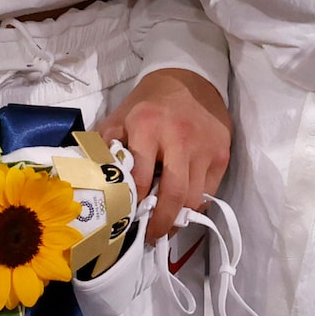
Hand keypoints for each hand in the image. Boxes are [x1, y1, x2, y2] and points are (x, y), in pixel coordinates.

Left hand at [96, 68, 231, 243]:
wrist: (190, 78)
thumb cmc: (148, 104)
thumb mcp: (119, 119)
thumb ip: (104, 148)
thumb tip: (91, 183)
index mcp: (148, 128)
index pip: (140, 180)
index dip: (133, 206)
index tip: (125, 222)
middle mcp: (180, 139)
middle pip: (173, 196)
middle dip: (160, 224)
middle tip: (150, 237)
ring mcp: (206, 147)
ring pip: (195, 199)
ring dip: (179, 219)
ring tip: (166, 226)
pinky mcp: (223, 152)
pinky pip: (209, 191)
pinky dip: (195, 204)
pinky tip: (182, 207)